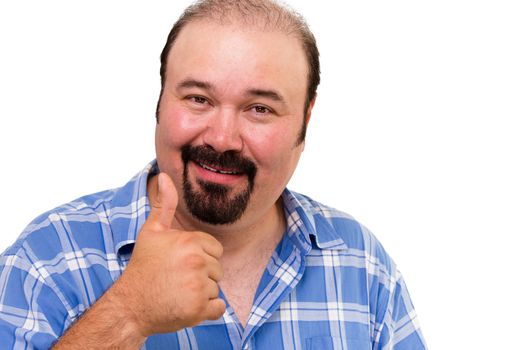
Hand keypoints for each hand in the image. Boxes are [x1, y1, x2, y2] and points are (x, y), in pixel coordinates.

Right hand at [110, 172, 225, 336]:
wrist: (129, 305)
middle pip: (217, 269)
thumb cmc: (143, 267)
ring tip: (178, 292)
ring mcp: (198, 286)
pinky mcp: (198, 310)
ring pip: (216, 288)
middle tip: (177, 279)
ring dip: (201, 293)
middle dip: (201, 275)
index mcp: (190, 241)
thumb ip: (164, 204)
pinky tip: (186, 306)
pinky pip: (218, 308)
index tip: (179, 264)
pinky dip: (206, 311)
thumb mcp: (152, 232)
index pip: (215, 249)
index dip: (199, 257)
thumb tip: (164, 176)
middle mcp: (196, 262)